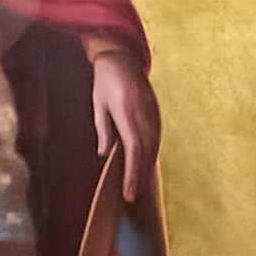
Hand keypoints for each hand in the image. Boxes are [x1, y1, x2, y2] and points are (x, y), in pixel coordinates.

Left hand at [90, 47, 158, 201]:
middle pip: (146, 153)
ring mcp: (154, 115)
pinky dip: (152, 154)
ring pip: (154, 147)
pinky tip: (147, 165)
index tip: (129, 191)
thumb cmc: (106, 81)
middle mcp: (144, 117)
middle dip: (141, 177)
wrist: (123, 59)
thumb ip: (104, 129)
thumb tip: (105, 154)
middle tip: (135, 197)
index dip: (132, 174)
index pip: (133, 151)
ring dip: (148, 167)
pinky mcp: (157, 114)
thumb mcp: (99, 104)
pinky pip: (156, 138)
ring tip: (142, 187)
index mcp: (128, 114)